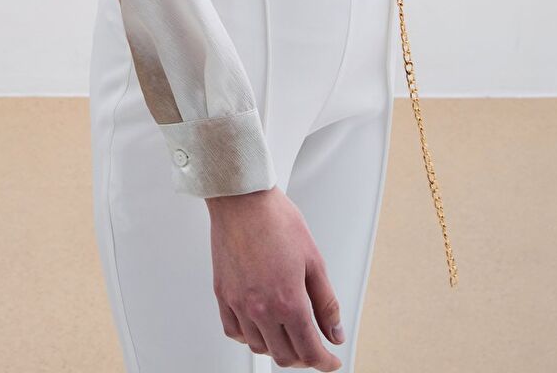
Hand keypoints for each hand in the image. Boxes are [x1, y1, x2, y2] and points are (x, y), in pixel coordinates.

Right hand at [206, 185, 345, 369]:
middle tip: (313, 346)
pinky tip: (259, 325)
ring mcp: (238, 303)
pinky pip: (234, 331)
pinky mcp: (223, 294)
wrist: (243, 199)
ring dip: (277, 347)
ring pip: (259, 346)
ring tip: (287, 334)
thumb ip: (326, 302)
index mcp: (288, 301)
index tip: (330, 361)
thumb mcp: (314, 260)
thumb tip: (334, 332)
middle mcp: (261, 308)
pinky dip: (249, 336)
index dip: (324, 361)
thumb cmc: (276, 220)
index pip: (309, 350)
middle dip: (304, 357)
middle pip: (285, 355)